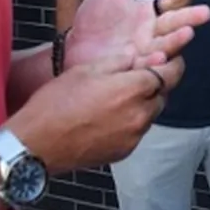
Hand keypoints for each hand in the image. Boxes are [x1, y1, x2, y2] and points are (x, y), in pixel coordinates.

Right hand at [9, 53, 182, 173]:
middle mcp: (139, 115)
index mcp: (133, 90)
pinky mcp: (124, 152)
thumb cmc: (55, 104)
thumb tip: (138, 57)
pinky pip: (137, 132)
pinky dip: (132, 122)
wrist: (35, 145)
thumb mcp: (86, 70)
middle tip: (137, 77)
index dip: (173, 64)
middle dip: (155, 84)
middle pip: (162, 95)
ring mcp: (133, 137)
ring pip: (151, 114)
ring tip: (118, 98)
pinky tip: (110, 117)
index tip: (170, 60)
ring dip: (143, 104)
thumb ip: (119, 62)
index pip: (170, 74)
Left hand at [64, 0, 209, 71]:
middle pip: (178, 24)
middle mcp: (155, 32)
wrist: (72, 50)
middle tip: (205, 12)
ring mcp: (146, 53)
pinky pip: (149, 70)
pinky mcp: (135, 72)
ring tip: (186, 34)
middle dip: (191, 18)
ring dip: (177, 41)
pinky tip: (153, 58)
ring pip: (168, 47)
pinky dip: (153, 65)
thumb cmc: (96, 19)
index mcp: (151, 11)